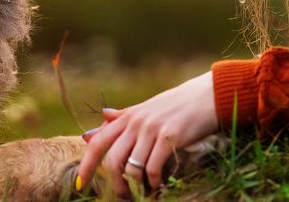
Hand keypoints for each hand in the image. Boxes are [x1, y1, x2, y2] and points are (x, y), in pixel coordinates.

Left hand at [76, 71, 217, 195]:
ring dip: (137, 187)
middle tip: (124, 196)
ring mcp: (152, 129)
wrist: (207, 96)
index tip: (81, 184)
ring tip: (146, 192)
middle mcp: (136, 122)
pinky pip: (152, 168)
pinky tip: (159, 186)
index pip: (97, 142)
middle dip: (116, 185)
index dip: (86, 165)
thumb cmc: (177, 105)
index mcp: (128, 116)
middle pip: (112, 161)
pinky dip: (154, 183)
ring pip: (132, 168)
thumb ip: (121, 120)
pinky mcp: (169, 137)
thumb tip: (94, 126)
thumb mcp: (146, 109)